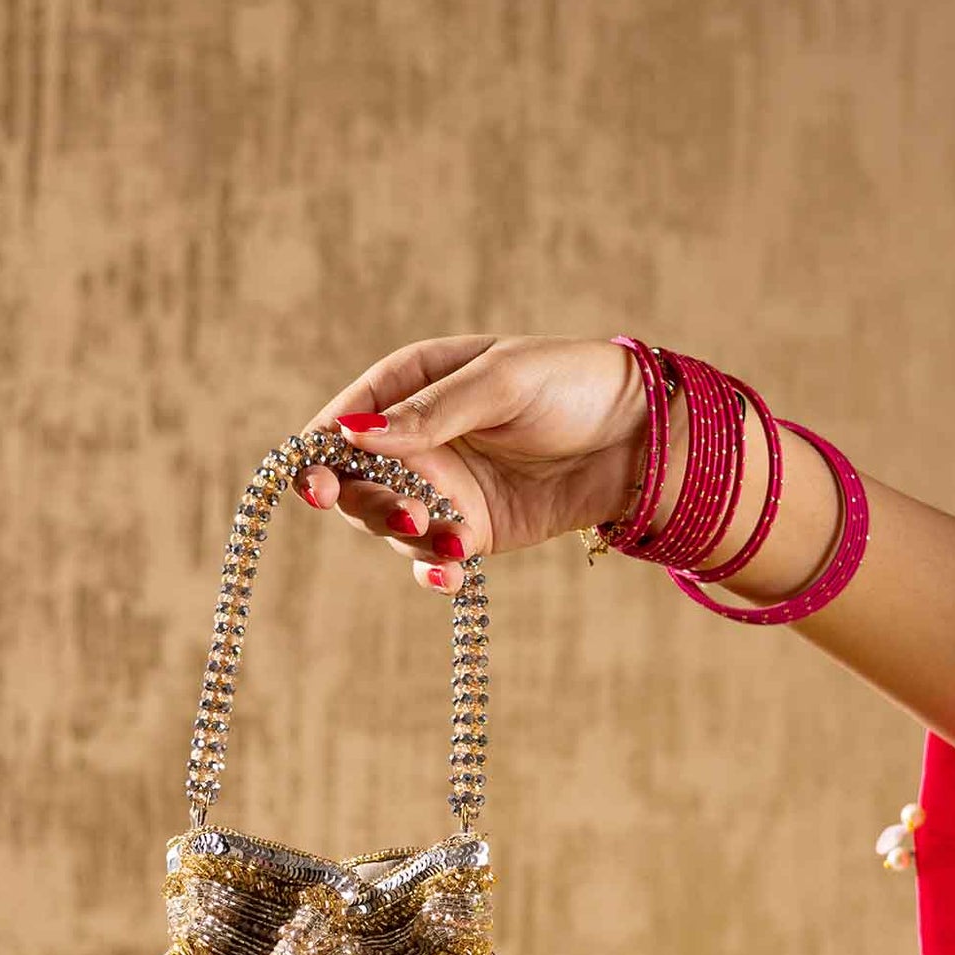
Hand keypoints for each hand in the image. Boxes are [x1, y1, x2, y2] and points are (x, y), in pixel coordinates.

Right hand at [293, 333, 650, 593]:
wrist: (639, 440)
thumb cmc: (570, 386)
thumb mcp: (502, 382)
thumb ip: (430, 413)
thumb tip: (353, 434)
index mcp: (410, 385)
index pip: (342, 421)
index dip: (319, 453)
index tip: (316, 483)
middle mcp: (413, 440)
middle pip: (352, 481)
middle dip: (362, 504)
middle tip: (402, 514)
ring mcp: (437, 489)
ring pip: (386, 525)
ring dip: (409, 536)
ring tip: (453, 539)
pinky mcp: (467, 530)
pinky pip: (430, 557)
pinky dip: (434, 569)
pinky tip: (452, 572)